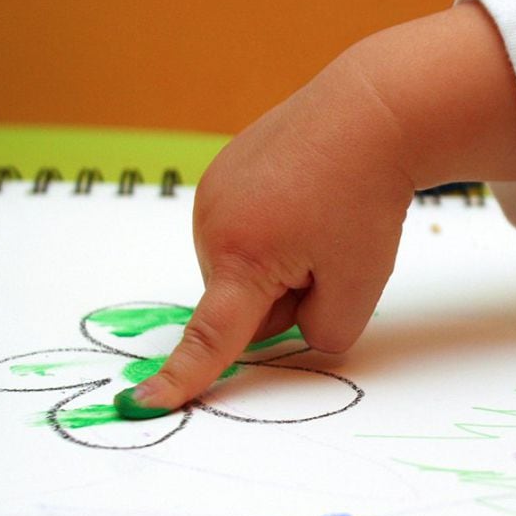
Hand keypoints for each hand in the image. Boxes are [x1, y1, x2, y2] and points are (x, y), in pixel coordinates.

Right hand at [117, 2, 515, 416]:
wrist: (371, 112)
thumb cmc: (368, 199)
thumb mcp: (359, 290)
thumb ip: (321, 335)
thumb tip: (289, 331)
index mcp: (242, 258)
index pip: (210, 337)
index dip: (182, 376)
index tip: (144, 402)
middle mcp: (212, 224)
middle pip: (241, 304)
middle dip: (283, 297)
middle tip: (329, 250)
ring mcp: (212, 192)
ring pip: (240, 269)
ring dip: (277, 263)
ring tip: (319, 216)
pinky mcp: (221, 172)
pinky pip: (241, 231)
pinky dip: (270, 229)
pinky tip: (304, 194)